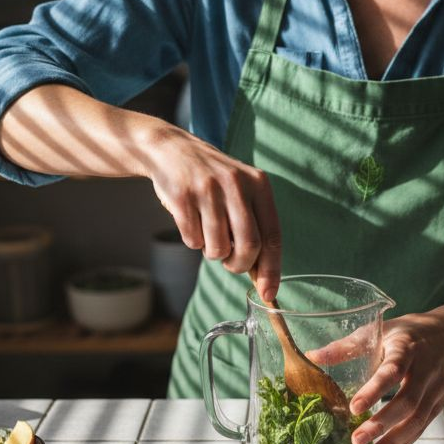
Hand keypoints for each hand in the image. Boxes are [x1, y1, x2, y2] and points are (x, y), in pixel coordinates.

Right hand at [145, 126, 281, 299]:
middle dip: (239, 265)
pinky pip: (192, 241)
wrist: (171, 150)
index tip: (268, 293)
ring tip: (208, 233)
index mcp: (258, 184)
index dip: (271, 270)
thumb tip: (265, 276)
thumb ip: (255, 226)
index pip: (272, 236)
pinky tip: (191, 221)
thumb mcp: (240, 191)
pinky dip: (193, 241)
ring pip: (218, 248)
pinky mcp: (182, 197)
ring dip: (213, 252)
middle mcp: (236, 184)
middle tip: (231, 264)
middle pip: (249, 246)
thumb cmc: (212, 181)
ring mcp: (208, 190)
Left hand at [318, 312, 443, 443]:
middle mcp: (425, 371)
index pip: (392, 371)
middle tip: (356, 440)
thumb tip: (312, 356)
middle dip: (382, 424)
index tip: (354, 408)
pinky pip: (422, 428)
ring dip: (393, 441)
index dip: (375, 390)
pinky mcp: (439, 404)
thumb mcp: (381, 330)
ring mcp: (436, 390)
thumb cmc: (411, 332)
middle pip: (408, 403)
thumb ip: (348, 346)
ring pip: (417, 420)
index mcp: (408, 349)